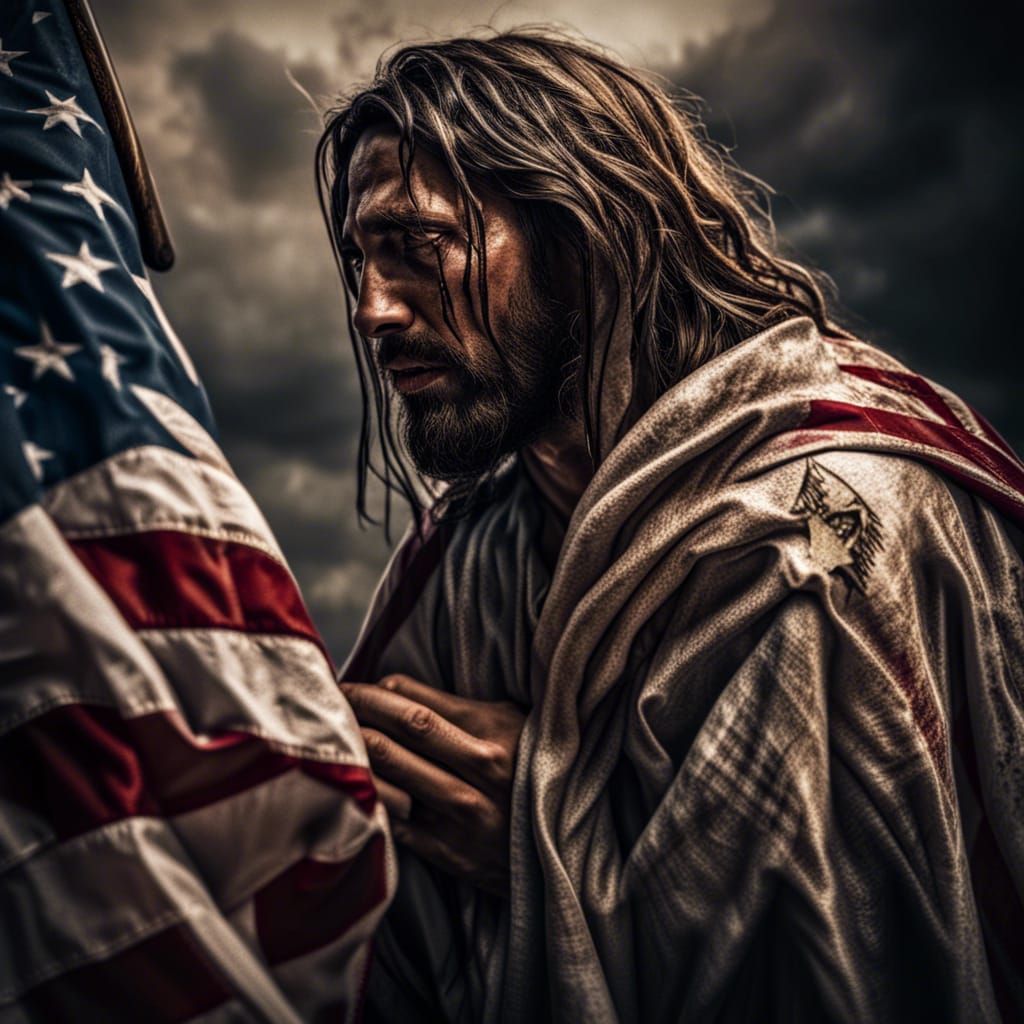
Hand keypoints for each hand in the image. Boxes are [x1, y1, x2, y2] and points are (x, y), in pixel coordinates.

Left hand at [340, 674, 525, 897]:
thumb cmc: (529, 772)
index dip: (375, 692)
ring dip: (355, 750)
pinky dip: (368, 796)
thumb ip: (462, 708)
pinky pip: (393, 818)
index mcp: (494, 733)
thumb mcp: (512, 725)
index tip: (352, 686)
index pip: (418, 704)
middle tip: (332, 702)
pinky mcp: (449, 852)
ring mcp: (462, 814)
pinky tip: (350, 782)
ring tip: (333, 737)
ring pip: (390, 772)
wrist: (560, 848)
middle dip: (358, 711)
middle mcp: (479, 771)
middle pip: (400, 730)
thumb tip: (393, 689)